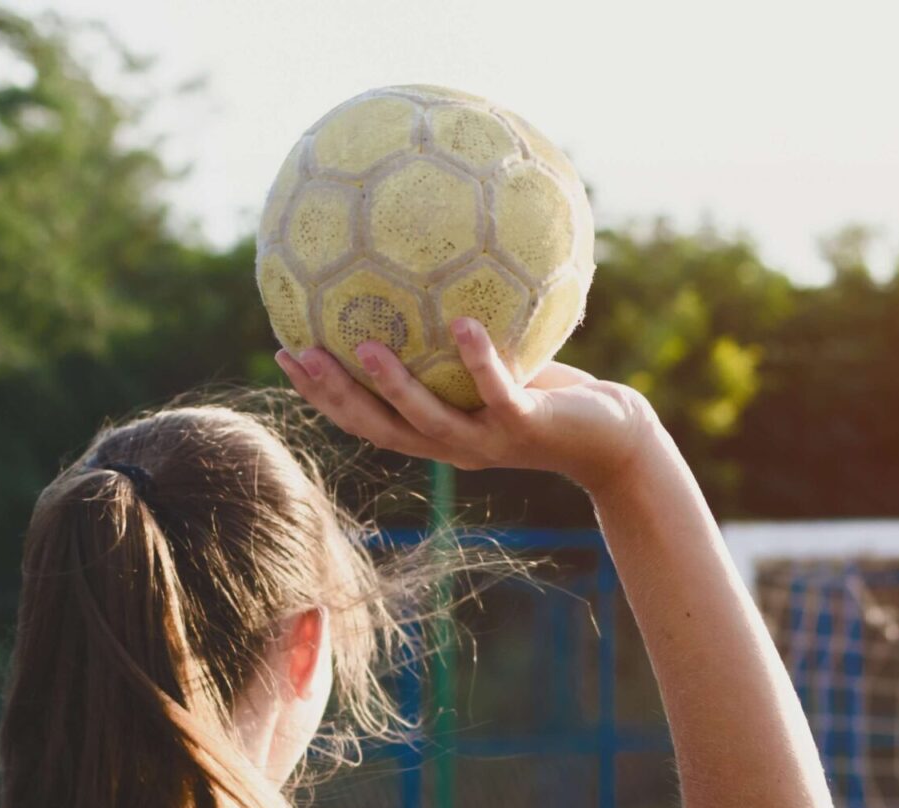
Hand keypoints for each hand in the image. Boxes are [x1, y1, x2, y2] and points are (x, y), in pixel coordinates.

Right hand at [276, 317, 657, 493]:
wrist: (615, 440)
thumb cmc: (557, 397)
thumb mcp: (504, 363)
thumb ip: (461, 336)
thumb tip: (427, 271)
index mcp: (438, 431)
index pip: (366, 419)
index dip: (321, 394)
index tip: (282, 354)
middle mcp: (454, 446)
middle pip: (379, 427)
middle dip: (335, 395)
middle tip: (297, 354)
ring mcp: (489, 441)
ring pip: (429, 420)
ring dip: (394, 385)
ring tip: (364, 345)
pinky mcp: (528, 427)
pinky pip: (498, 392)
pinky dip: (479, 360)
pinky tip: (463, 323)